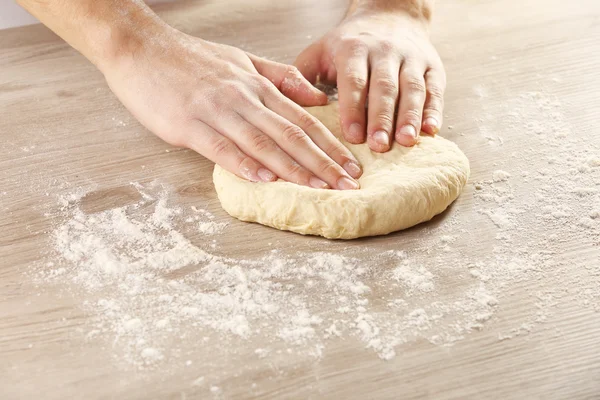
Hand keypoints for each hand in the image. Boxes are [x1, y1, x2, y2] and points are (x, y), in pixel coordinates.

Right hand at [102, 28, 361, 189]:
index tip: (352, 166)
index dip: (331, 145)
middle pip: (292, 133)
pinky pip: (221, 147)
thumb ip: (282, 78)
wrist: (140, 47)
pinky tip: (265, 179)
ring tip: (319, 188)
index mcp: (258, 86)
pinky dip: (245, 164)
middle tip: (348, 185)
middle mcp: (243, 97)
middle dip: (323, 162)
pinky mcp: (188, 124)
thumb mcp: (243, 60)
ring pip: (263, 142)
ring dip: (294, 168)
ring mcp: (216, 110)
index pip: (304, 119)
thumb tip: (318, 96)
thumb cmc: (191, 59)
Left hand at [295, 9, 445, 151]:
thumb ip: (301, 76)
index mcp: (353, 49)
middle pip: (384, 87)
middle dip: (382, 118)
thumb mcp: (320, 51)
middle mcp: (384, 52)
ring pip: (411, 89)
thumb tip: (284, 106)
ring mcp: (411, 58)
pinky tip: (431, 131)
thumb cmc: (348, 44)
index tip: (352, 136)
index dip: (353, 108)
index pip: (353, 80)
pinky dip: (434, 110)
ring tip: (406, 142)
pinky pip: (434, 89)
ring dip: (410, 116)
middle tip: (379, 146)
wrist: (391, 15)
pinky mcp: (432, 67)